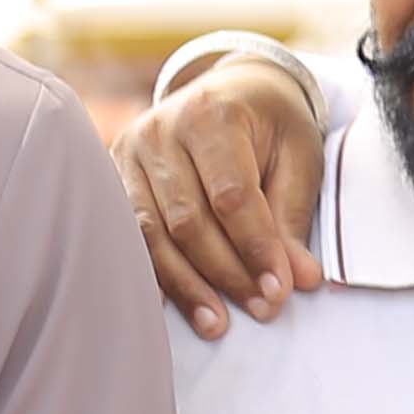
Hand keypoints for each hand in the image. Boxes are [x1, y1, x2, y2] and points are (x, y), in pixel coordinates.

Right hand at [117, 53, 329, 337]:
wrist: (231, 90)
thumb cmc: (271, 126)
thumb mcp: (298, 158)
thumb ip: (292, 218)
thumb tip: (300, 279)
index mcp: (213, 116)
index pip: (231, 195)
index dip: (255, 247)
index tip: (280, 289)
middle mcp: (161, 132)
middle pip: (188, 219)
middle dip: (227, 272)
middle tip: (262, 308)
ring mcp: (129, 153)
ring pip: (152, 233)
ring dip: (187, 284)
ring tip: (217, 324)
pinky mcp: (113, 175)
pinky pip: (128, 233)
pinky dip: (150, 272)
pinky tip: (166, 307)